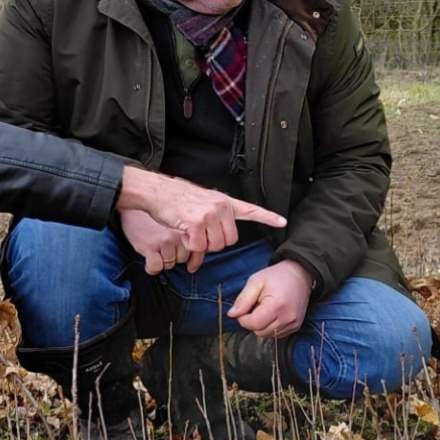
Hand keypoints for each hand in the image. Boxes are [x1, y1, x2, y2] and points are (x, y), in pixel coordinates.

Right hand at [116, 167, 285, 255]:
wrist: (157, 191)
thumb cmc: (176, 198)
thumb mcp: (203, 201)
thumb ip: (217, 215)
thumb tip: (221, 235)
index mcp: (224, 201)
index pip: (250, 210)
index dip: (267, 217)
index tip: (282, 222)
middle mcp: (221, 206)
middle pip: (229, 241)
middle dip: (214, 242)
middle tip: (199, 232)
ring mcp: (209, 214)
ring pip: (215, 246)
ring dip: (201, 245)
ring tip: (190, 229)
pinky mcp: (196, 223)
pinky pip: (199, 247)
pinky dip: (190, 245)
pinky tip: (183, 231)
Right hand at [120, 208, 196, 273]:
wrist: (136, 202)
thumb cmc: (157, 211)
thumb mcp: (180, 217)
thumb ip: (190, 232)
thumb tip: (197, 257)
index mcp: (189, 226)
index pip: (198, 251)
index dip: (194, 260)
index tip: (191, 266)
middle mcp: (179, 234)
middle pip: (183, 258)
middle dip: (175, 255)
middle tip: (163, 243)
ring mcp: (165, 241)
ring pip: (169, 264)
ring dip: (162, 259)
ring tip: (155, 245)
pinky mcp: (150, 246)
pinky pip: (155, 266)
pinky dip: (151, 266)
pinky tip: (148, 256)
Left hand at [228, 260, 312, 337]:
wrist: (300, 274)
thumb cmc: (278, 276)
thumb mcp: (256, 282)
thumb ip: (243, 299)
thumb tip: (232, 314)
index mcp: (277, 306)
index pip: (253, 324)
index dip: (244, 318)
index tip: (245, 308)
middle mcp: (287, 318)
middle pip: (259, 332)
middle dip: (253, 321)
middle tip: (257, 305)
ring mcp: (293, 324)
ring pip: (267, 335)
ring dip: (262, 324)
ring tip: (266, 308)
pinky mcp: (295, 327)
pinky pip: (276, 334)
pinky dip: (270, 326)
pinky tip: (273, 313)